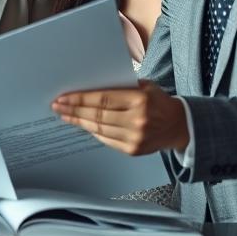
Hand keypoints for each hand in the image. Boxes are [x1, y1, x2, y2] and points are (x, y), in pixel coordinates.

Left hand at [51, 80, 189, 154]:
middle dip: (74, 110)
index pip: (103, 99)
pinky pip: (106, 140)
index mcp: (140, 100)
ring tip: (64, 115)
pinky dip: (92, 132)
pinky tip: (82, 125)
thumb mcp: (145, 86)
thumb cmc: (158, 101)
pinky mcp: (133, 150)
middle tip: (57, 106)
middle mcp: (138, 120)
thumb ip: (121, 86)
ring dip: (79, 122)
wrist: (179, 126)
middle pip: (98, 115)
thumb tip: (90, 85)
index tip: (63, 97)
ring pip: (99, 129)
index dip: (80, 99)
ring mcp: (135, 138)